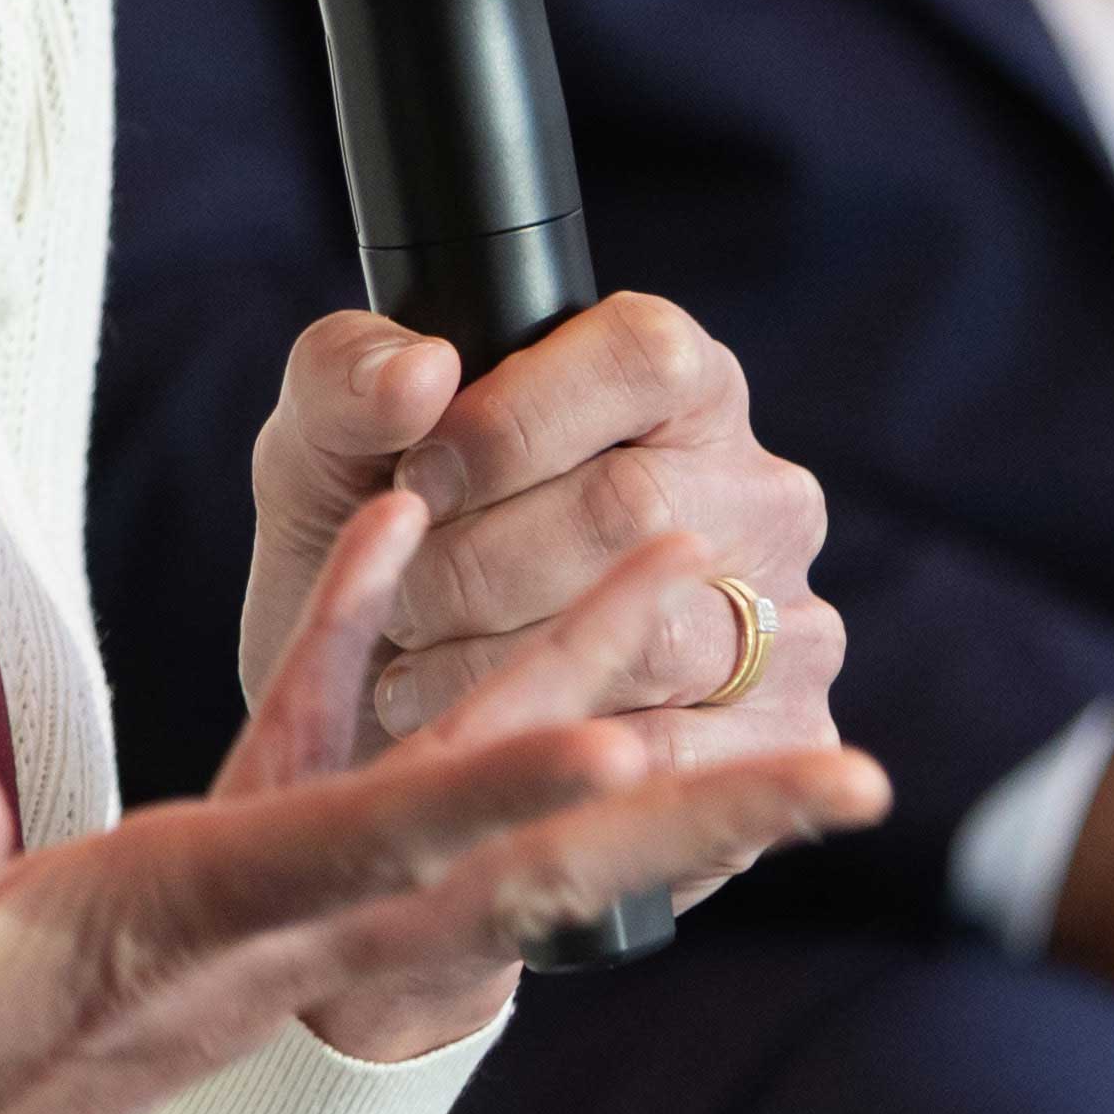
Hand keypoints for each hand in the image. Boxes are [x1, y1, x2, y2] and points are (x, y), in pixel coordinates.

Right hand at [0, 485, 888, 1113]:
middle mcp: (242, 951)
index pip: (358, 857)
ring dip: (598, 728)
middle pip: (500, 873)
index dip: (490, 789)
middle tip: (861, 773)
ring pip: (459, 832)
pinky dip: (399, 677)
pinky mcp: (199, 922)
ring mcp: (237, 943)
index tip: (635, 737)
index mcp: (157, 946)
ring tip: (712, 618)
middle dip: (683, 817)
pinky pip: (343, 789)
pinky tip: (407, 547)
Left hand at [241, 299, 847, 807]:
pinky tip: (483, 745)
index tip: (413, 481)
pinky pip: (682, 752)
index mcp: (675, 380)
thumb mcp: (324, 446)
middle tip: (403, 602)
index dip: (509, 424)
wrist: (359, 718)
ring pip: (657, 640)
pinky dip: (557, 754)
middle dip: (478, 566)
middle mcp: (758, 490)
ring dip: (503, 667)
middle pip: (634, 509)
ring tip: (418, 673)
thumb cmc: (370, 551)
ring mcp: (789, 616)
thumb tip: (420, 373)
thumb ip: (347, 380)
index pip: (637, 358)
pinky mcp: (780, 732)